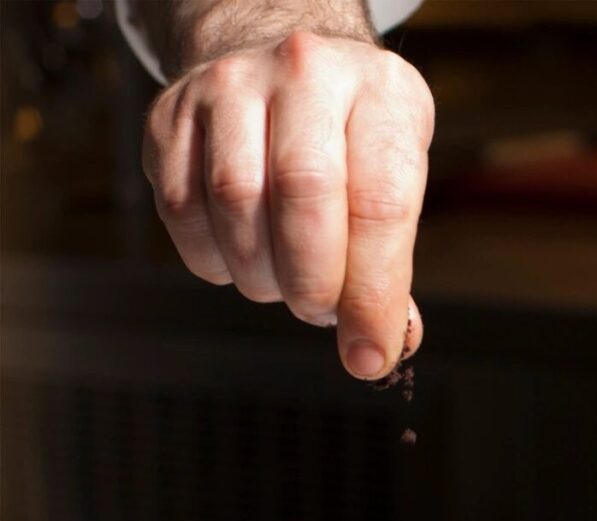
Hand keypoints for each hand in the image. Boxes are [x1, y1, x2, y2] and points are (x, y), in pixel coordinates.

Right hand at [142, 30, 432, 378]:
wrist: (287, 65)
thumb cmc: (355, 138)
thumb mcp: (398, 176)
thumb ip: (392, 261)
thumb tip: (380, 346)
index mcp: (381, 94)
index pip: (380, 204)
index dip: (373, 293)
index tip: (371, 353)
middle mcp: (304, 75)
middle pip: (302, 196)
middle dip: (313, 283)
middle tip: (321, 312)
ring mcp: (229, 87)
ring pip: (235, 203)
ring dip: (263, 274)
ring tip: (287, 282)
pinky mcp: (171, 114)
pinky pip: (181, 208)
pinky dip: (214, 258)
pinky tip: (243, 256)